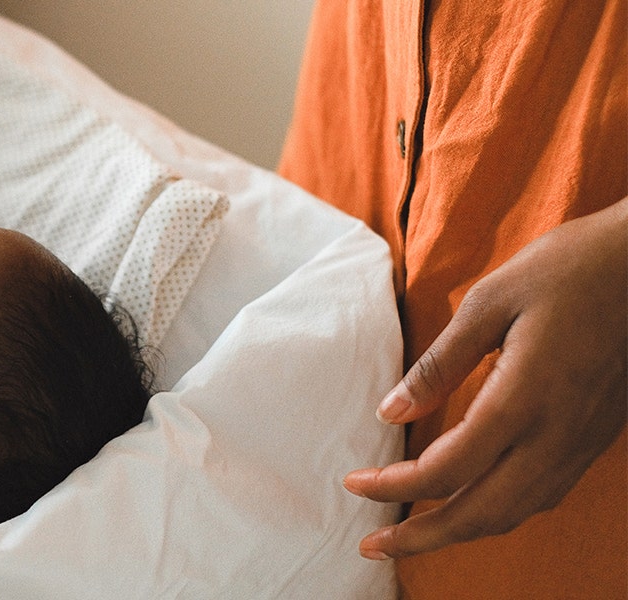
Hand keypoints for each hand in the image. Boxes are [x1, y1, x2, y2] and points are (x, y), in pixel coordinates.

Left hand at [343, 198, 627, 558]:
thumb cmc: (569, 269)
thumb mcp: (490, 300)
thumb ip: (439, 364)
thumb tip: (390, 411)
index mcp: (523, 399)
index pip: (446, 470)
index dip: (395, 486)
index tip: (354, 484)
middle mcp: (556, 434)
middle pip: (481, 513)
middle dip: (422, 537)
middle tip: (372, 546)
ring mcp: (580, 442)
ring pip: (515, 513)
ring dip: (459, 533)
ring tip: (413, 537)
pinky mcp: (594, 438)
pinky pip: (542, 495)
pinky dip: (498, 513)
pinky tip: (470, 506)